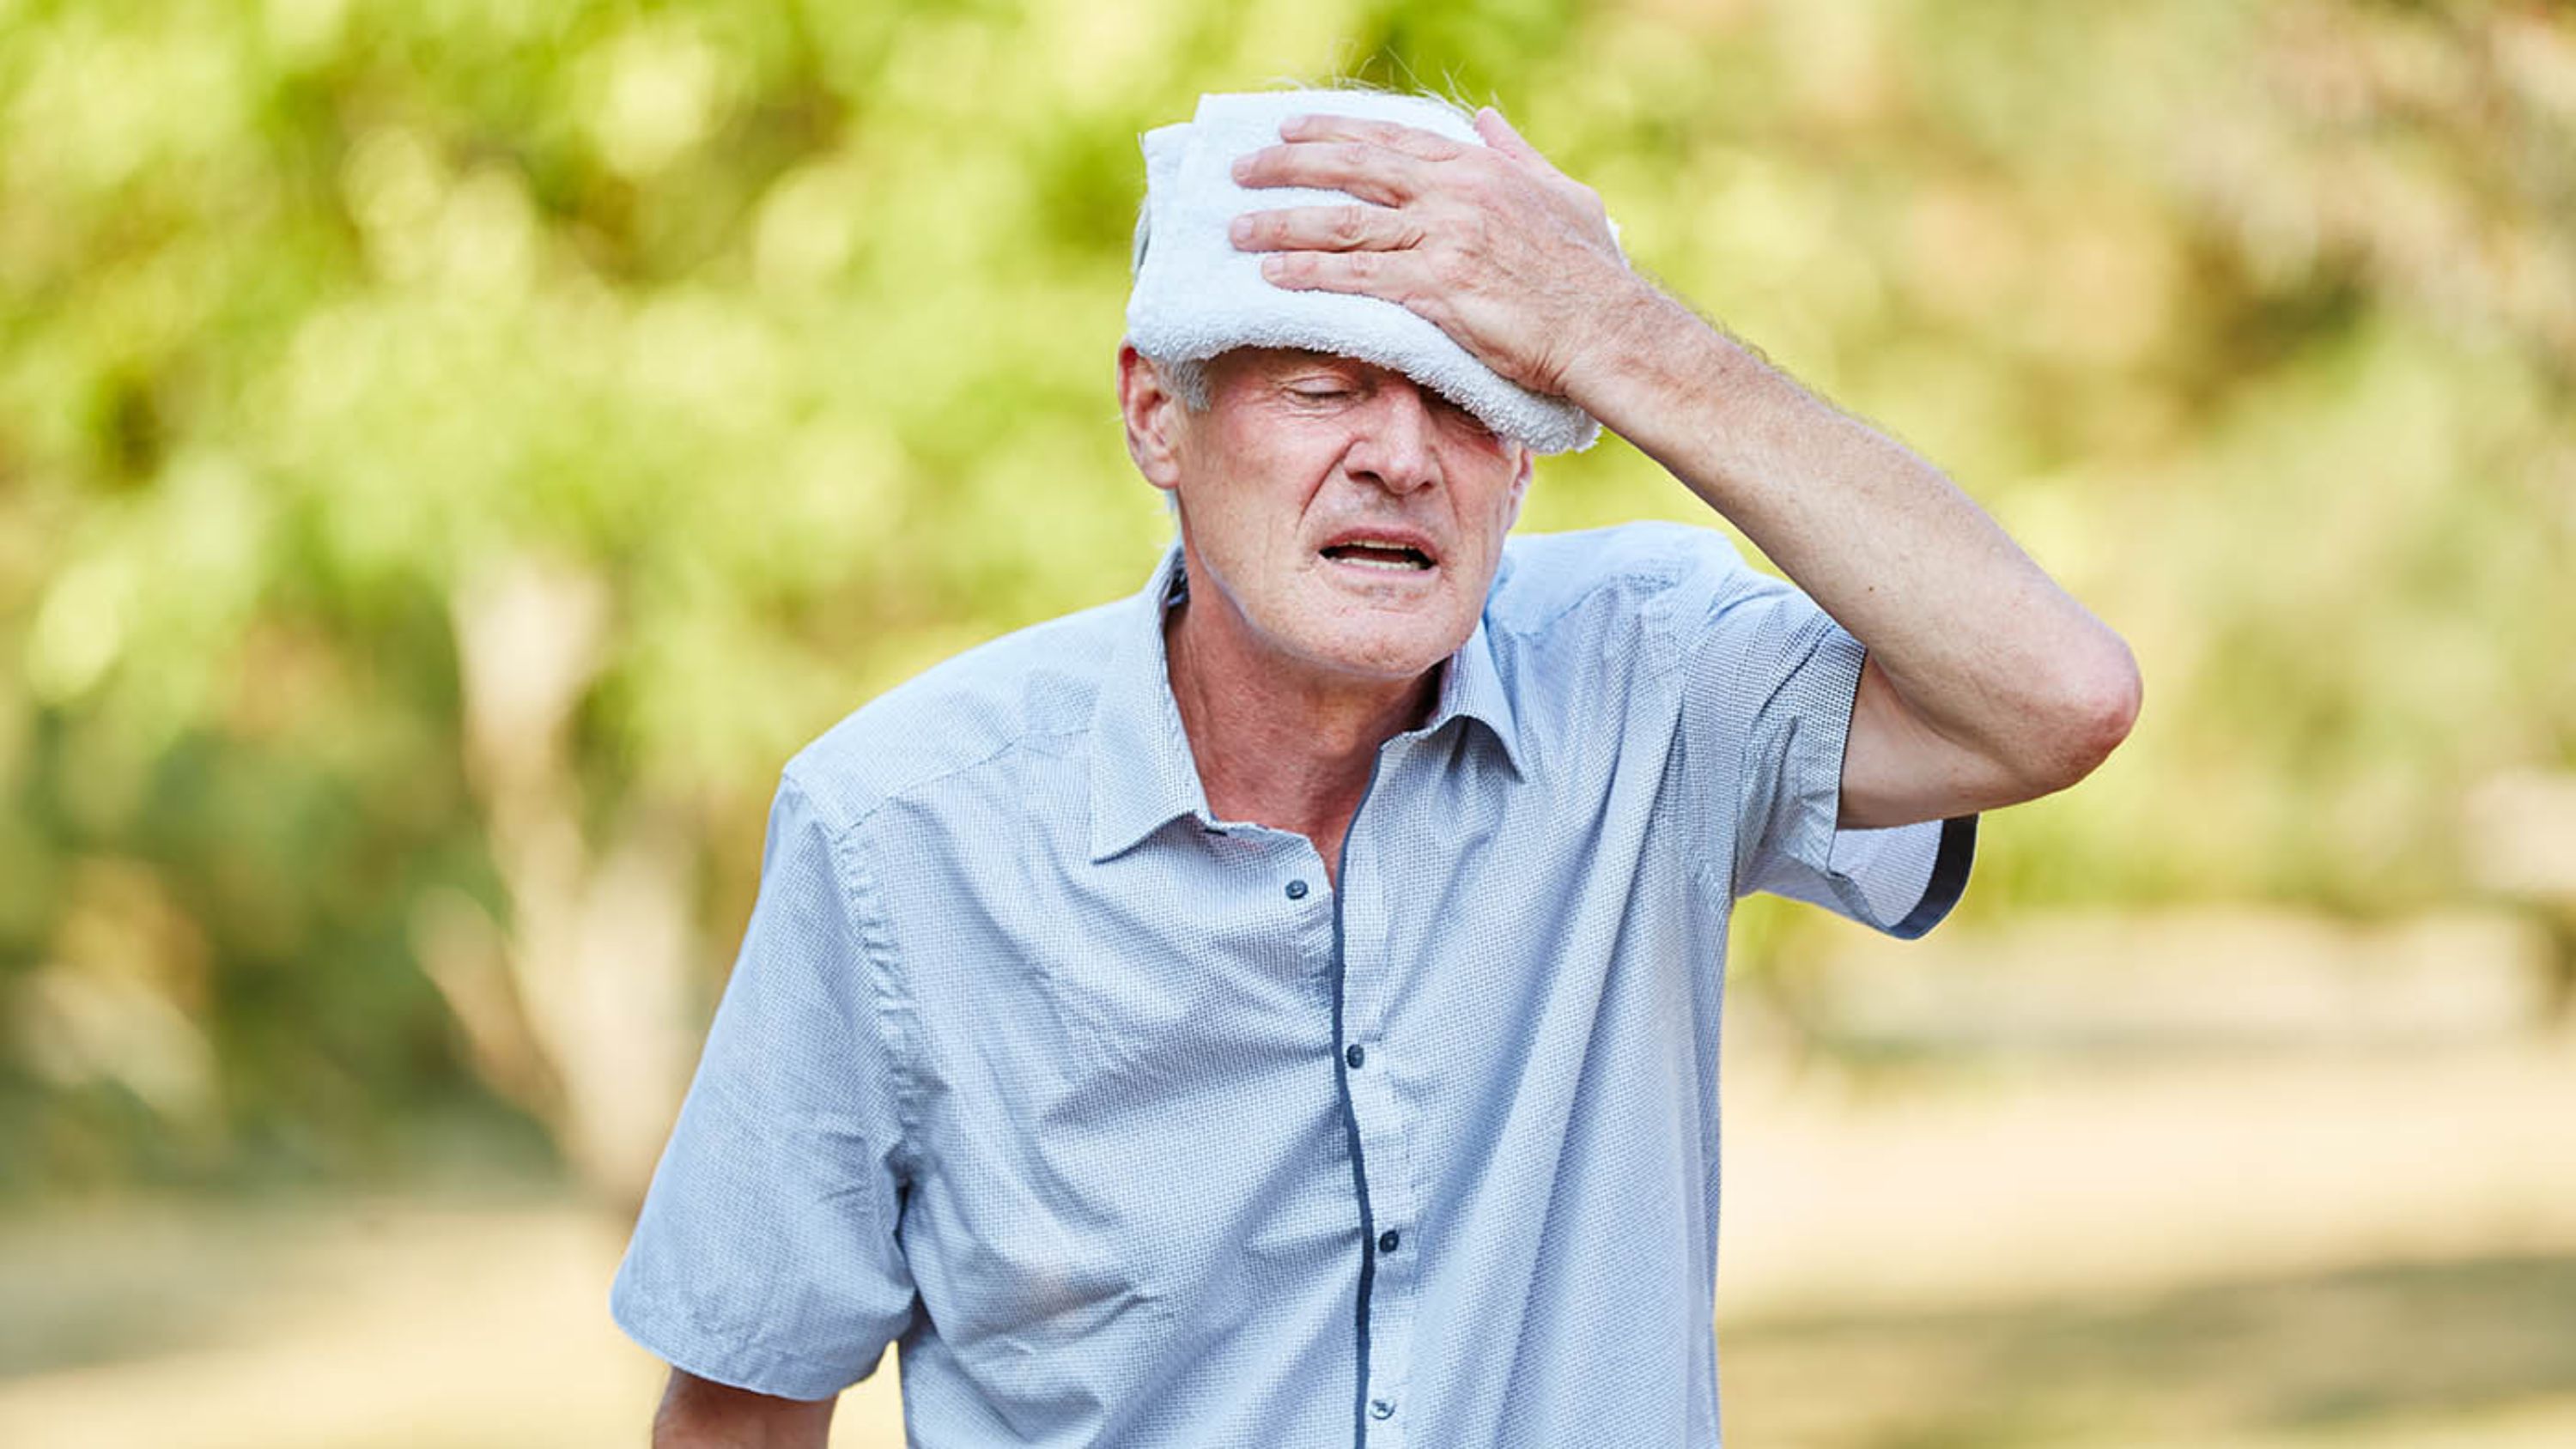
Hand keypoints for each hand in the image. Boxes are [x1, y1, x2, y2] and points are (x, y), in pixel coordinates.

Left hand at [1228, 108, 1648, 400]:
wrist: (1607, 329)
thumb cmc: (1593, 273)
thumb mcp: (1563, 193)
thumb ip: (1518, 154)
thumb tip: (1486, 119)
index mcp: (1478, 169)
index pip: (1389, 139)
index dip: (1333, 132)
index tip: (1289, 129)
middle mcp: (1453, 194)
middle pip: (1352, 168)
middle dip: (1288, 166)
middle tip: (1241, 171)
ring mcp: (1443, 240)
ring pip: (1343, 222)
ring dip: (1283, 224)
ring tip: (1237, 231)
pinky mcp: (1437, 290)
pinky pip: (1358, 279)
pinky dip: (1310, 276)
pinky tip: (1273, 278)